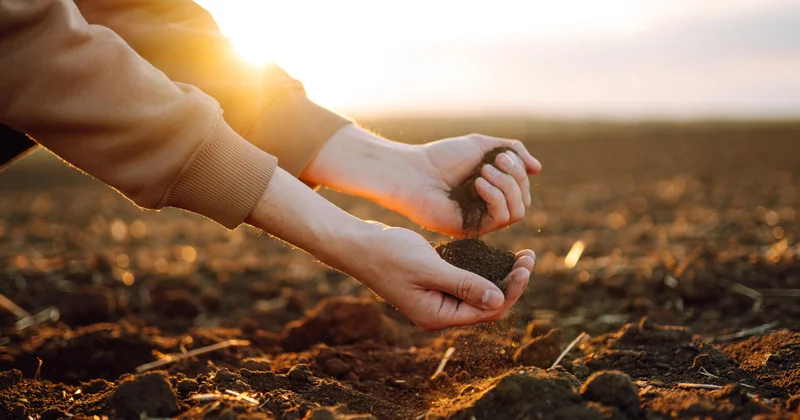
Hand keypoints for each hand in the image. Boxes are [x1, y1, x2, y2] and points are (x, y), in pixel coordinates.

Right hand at [246, 168, 534, 329]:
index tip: (526, 264)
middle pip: (486, 304)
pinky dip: (482, 269)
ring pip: (478, 292)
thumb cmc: (388, 254)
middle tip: (529, 256)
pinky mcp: (432, 284)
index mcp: (437, 315)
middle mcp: (438, 312)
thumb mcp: (428, 267)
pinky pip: (465, 282)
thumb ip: (463, 284)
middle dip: (510, 282)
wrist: (355, 244)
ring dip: (499, 275)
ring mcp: (435, 299)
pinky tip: (494, 253)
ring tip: (520, 254)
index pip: (487, 310)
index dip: (511, 289)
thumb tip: (499, 298)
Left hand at [395, 134, 541, 236]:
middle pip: (524, 200)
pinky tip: (478, 183)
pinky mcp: (472, 230)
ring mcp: (481, 221)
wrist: (413, 171)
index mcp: (492, 191)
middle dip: (515, 177)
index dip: (519, 171)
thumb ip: (512, 151)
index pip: (523, 189)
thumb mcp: (483, 145)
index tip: (501, 155)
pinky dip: (496, 197)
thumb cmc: (442, 157)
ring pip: (518, 212)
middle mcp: (488, 209)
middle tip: (494, 162)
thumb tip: (537, 169)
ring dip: (507, 187)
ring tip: (484, 172)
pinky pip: (501, 219)